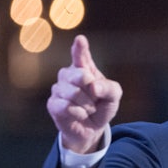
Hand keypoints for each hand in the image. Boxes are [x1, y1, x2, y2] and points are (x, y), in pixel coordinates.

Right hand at [47, 35, 122, 153]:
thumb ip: (109, 88)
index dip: (80, 48)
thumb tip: (94, 86)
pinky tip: (80, 114)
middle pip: (80, 75)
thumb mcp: (114, 96)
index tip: (80, 40)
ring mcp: (59, 88)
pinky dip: (78, 112)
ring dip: (87, 105)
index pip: (81, 55)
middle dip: (92, 90)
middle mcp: (69, 74)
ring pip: (73, 93)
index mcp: (85, 68)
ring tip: (89, 108)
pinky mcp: (53, 104)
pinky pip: (66, 106)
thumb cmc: (102, 107)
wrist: (92, 128)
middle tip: (95, 98)